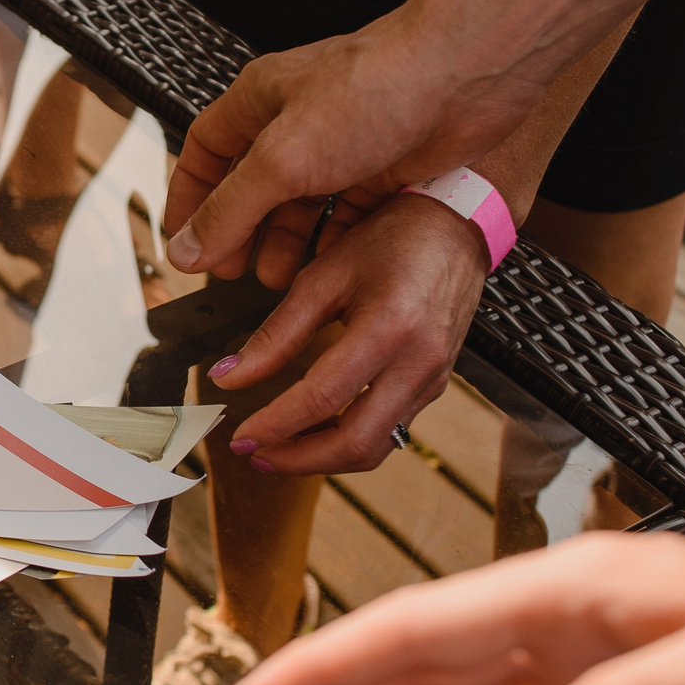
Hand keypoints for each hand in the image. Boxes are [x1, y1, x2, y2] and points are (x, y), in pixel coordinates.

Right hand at [160, 2, 543, 282]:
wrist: (465, 78)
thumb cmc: (374, 91)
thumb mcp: (282, 160)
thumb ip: (230, 210)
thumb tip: (185, 250)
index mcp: (262, 98)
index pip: (206, 148)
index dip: (189, 196)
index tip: (181, 241)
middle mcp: (300, 118)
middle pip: (252, 184)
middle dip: (239, 231)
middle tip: (232, 272)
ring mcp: (345, 143)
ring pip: (301, 202)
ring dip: (286, 243)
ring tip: (279, 279)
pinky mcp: (386, 165)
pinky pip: (348, 213)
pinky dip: (334, 242)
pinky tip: (330, 268)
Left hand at [203, 192, 485, 474]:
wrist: (456, 225)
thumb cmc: (393, 238)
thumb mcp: (324, 276)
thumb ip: (276, 333)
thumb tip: (228, 376)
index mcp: (389, 328)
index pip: (323, 397)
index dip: (276, 424)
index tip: (241, 436)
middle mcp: (418, 363)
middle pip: (356, 443)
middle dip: (299, 460)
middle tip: (256, 454)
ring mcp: (432, 380)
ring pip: (376, 448)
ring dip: (323, 459)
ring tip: (279, 449)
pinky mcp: (434, 386)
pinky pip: (390, 431)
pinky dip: (348, 441)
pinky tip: (316, 431)